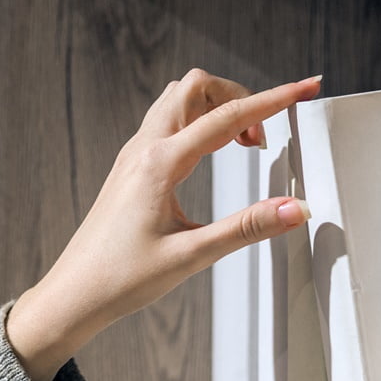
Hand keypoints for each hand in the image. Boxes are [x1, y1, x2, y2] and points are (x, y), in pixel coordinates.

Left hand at [6, 69, 321, 380]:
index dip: (274, 100)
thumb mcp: (192, 256)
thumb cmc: (121, 279)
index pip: (228, 116)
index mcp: (160, 164)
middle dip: (240, 96)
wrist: (74, 295)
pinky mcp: (131, 168)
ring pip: (179, 99)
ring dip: (216, 107)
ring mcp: (134, 155)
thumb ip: (246, 228)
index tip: (305, 86)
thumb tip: (294, 209)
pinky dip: (198, 123)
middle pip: (197, 87)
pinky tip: (212, 154)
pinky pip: (167, 123)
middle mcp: (144, 149)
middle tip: (264, 139)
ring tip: (243, 146)